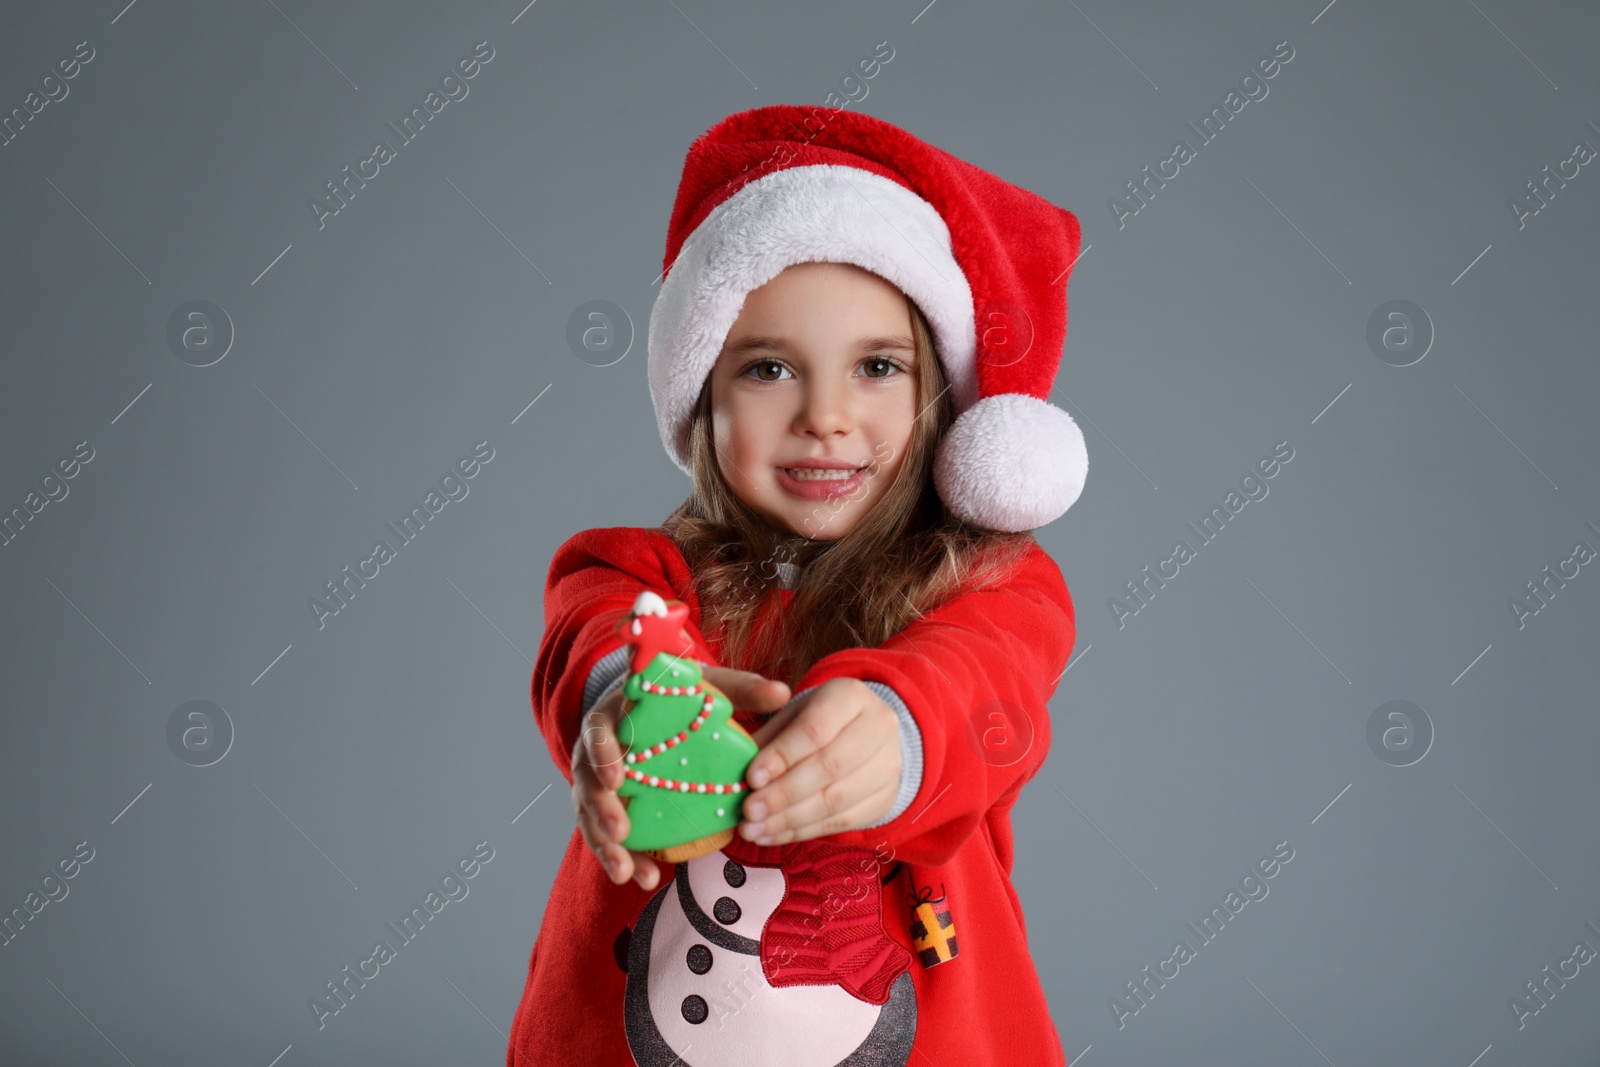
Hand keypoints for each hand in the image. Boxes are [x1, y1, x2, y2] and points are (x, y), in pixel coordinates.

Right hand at [571, 664, 791, 889]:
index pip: (598, 731)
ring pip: (591, 817)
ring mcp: (597, 785)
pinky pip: (605, 838)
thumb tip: (782, 693)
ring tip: (628, 871)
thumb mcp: (705, 686)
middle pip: (588, 781)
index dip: (603, 753)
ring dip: (607, 846)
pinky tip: (641, 878)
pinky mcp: (605, 811)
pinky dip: (622, 859)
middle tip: (621, 831)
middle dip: (602, 808)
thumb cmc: (676, 699)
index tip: (618, 776)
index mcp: (615, 716)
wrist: (649, 710)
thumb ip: (741, 689)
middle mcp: (598, 752)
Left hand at [738, 677, 900, 845]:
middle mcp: (880, 727)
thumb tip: (735, 769)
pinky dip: (802, 832)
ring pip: (836, 800)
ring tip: (754, 829)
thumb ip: (768, 739)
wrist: (868, 735)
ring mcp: (888, 765)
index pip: (815, 729)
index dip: (782, 756)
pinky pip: (842, 822)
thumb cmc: (819, 722)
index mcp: (850, 696)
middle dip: (783, 794)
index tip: (752, 778)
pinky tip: (773, 835)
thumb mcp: (793, 715)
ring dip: (789, 820)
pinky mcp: (885, 798)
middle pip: (829, 767)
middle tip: (749, 811)